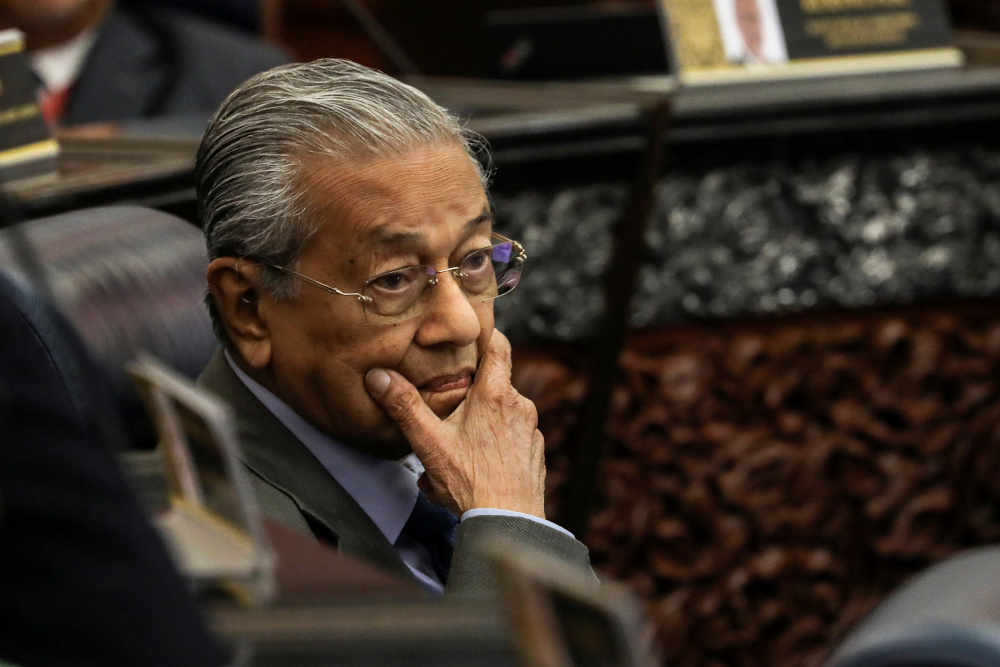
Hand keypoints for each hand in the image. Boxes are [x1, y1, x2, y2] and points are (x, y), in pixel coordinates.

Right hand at [364, 331, 545, 517]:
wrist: (508, 523)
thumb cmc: (470, 483)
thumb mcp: (429, 443)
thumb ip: (404, 406)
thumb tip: (378, 376)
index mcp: (496, 394)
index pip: (499, 345)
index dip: (487, 334)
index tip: (472, 333)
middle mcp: (520, 406)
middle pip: (495, 384)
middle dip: (470, 393)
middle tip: (446, 410)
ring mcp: (531, 431)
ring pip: (501, 415)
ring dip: (478, 425)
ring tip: (453, 450)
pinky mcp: (535, 453)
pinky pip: (511, 439)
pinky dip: (493, 446)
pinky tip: (473, 467)